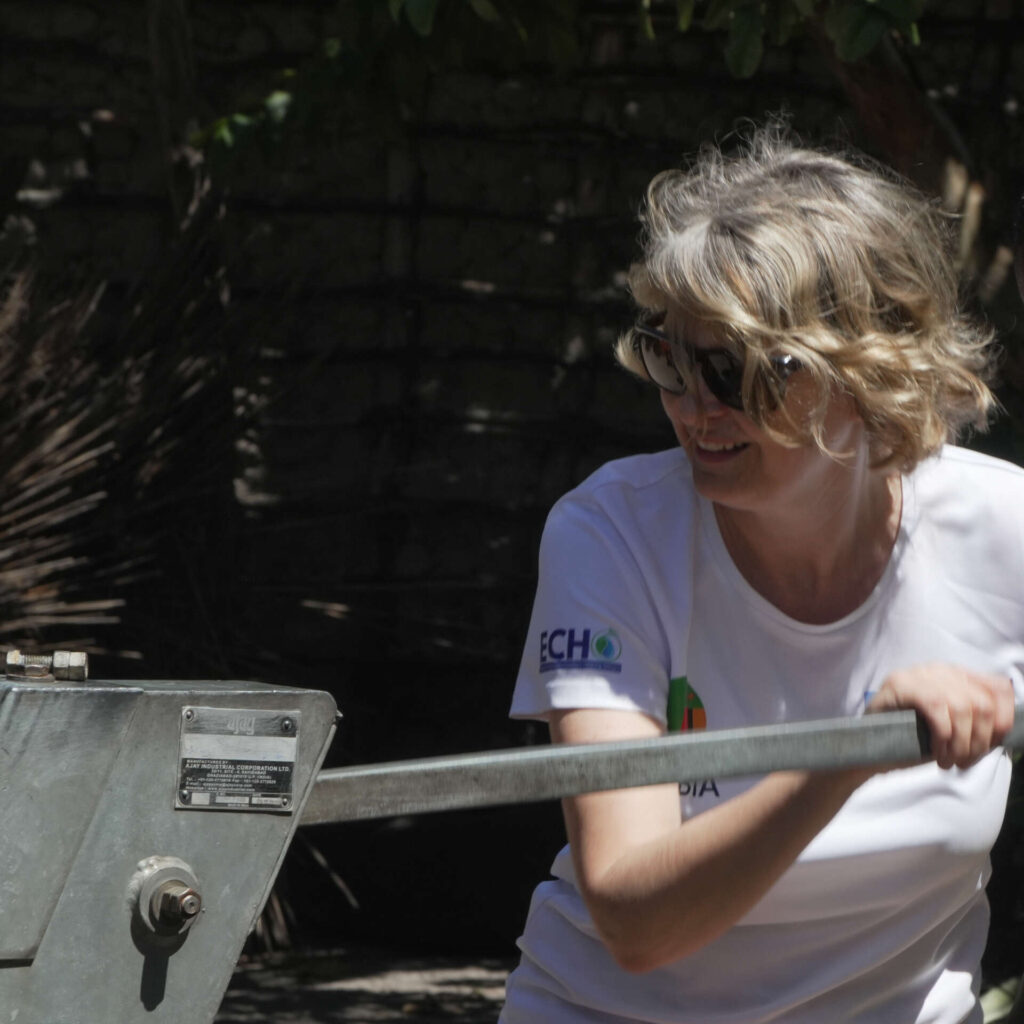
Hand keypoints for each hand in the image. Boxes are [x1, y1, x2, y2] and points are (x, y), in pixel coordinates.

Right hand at [867, 664, 1015, 769]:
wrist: (869, 751)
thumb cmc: (913, 741)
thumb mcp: (954, 731)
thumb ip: (977, 722)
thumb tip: (1005, 728)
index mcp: (956, 677)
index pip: (998, 687)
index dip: (1005, 717)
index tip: (993, 745)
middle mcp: (939, 669)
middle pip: (982, 702)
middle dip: (980, 740)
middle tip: (964, 761)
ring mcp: (917, 674)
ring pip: (961, 706)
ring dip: (961, 743)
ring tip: (949, 761)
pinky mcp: (898, 684)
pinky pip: (936, 706)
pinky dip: (943, 736)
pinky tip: (937, 753)